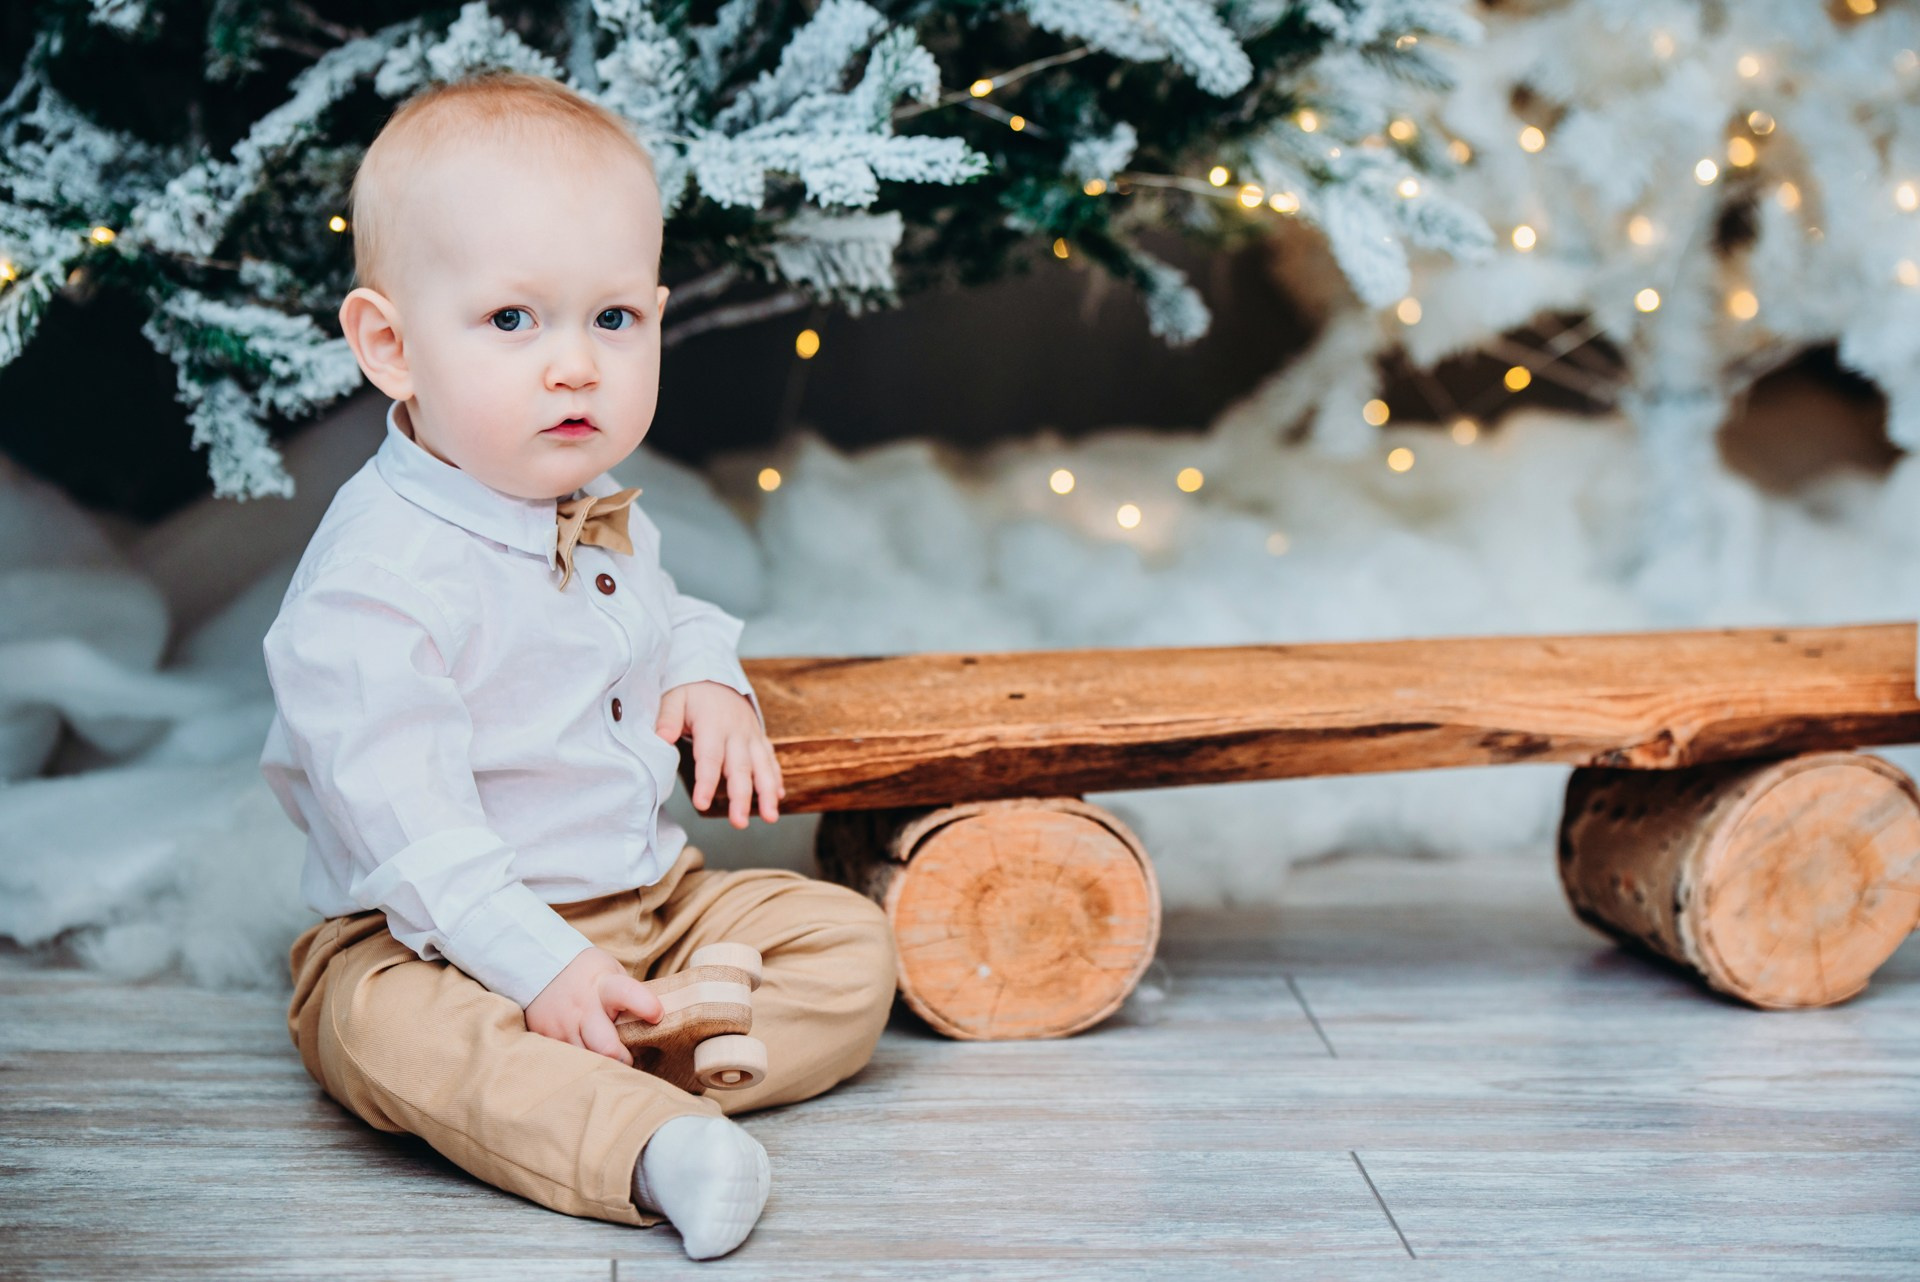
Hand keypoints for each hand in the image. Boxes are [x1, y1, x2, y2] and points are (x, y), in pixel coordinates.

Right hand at [524, 946, 663, 1064]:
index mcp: (604, 986)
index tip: (657, 1015)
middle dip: (622, 1058)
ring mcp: (563, 1026)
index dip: (644, 1005)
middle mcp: (583, 1008)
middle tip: (628, 1058)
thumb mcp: (611, 974)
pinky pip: (570, 1061)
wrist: (540, 966)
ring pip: (587, 1060)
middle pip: (606, 1046)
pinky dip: (582, 1063)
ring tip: (609, 1059)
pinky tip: (588, 1056)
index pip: (627, 994)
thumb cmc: (588, 973)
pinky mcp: (547, 1039)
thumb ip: (629, 998)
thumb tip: (654, 1025)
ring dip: (602, 1064)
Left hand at [654, 680, 784, 827]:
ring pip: (762, 767)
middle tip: (740, 822)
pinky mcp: (759, 738)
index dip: (707, 782)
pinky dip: (776, 778)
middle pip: (740, 768)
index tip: (702, 804)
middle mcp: (737, 732)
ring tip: (770, 817)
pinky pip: (771, 759)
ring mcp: (751, 735)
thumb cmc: (691, 692)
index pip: (710, 757)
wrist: (717, 676)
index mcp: (713, 724)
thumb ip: (667, 719)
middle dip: (742, 797)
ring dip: (767, 793)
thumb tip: (661, 739)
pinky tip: (778, 798)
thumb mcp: (674, 698)